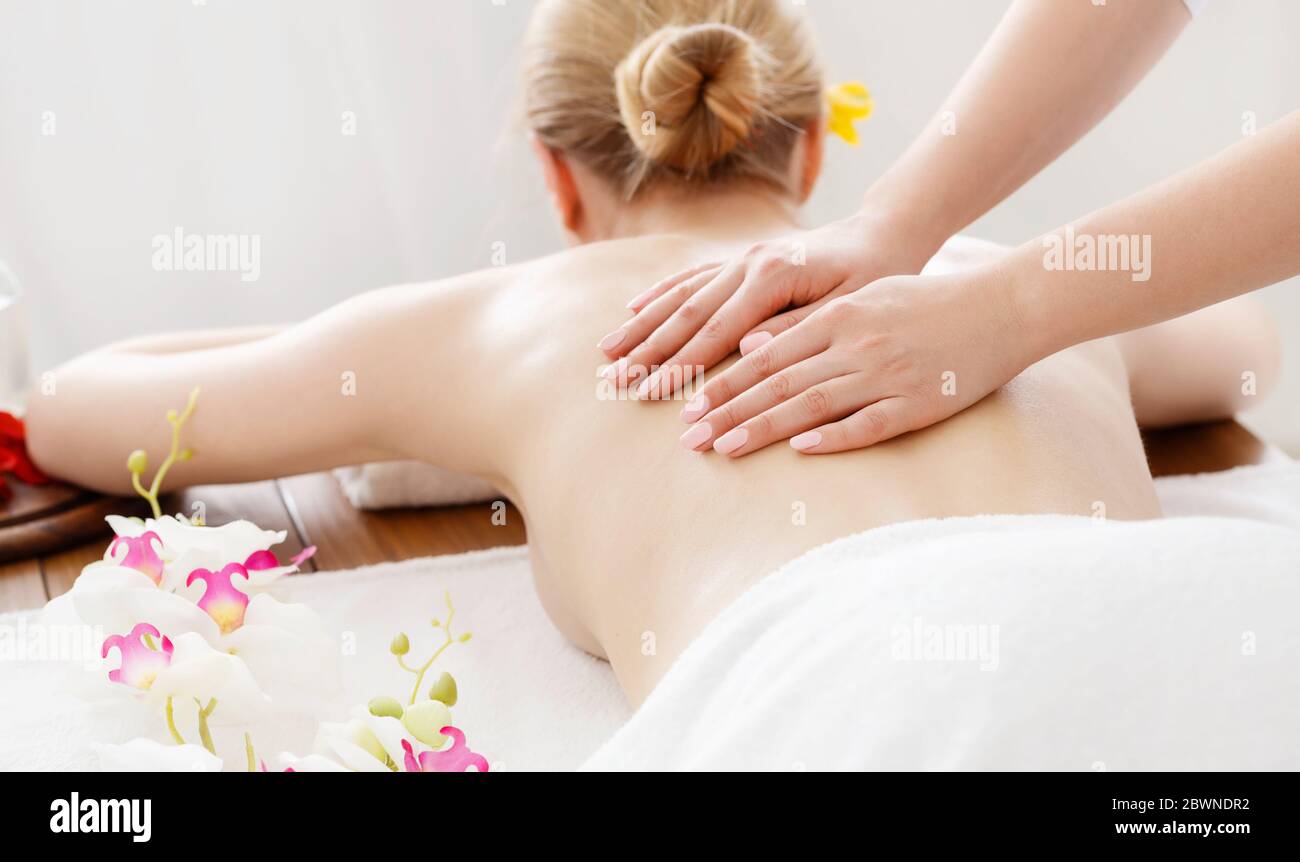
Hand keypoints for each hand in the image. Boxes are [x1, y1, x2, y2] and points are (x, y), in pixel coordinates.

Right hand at [597, 211, 936, 397]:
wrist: (880, 235)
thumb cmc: (873, 276)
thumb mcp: (848, 305)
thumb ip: (796, 328)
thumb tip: (746, 351)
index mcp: (775, 275)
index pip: (717, 330)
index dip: (682, 365)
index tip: (652, 393)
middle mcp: (749, 262)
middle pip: (687, 313)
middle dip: (648, 351)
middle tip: (614, 383)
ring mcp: (741, 258)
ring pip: (681, 295)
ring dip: (643, 325)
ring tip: (608, 353)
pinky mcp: (740, 260)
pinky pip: (691, 277)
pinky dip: (660, 294)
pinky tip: (633, 308)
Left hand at [674, 270, 1039, 456]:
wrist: (1003, 306)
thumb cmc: (926, 303)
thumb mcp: (863, 299)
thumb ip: (806, 322)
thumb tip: (751, 344)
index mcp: (840, 316)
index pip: (768, 355)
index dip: (725, 382)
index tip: (689, 407)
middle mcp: (856, 344)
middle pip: (779, 383)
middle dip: (728, 411)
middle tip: (689, 438)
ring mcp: (887, 375)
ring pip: (812, 405)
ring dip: (763, 428)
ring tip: (724, 447)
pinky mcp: (918, 403)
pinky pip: (868, 425)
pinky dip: (833, 437)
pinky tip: (799, 450)